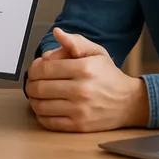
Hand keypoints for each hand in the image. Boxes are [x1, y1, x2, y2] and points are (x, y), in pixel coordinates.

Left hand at [26, 28, 148, 131]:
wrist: (128, 102)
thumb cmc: (108, 75)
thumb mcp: (96, 52)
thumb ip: (74, 42)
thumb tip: (57, 33)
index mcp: (83, 68)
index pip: (45, 69)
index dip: (34, 68)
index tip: (35, 69)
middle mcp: (81, 90)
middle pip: (39, 88)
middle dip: (30, 84)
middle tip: (33, 82)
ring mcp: (80, 110)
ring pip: (41, 106)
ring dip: (33, 100)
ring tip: (37, 95)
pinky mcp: (79, 126)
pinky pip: (49, 122)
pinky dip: (41, 115)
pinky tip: (45, 108)